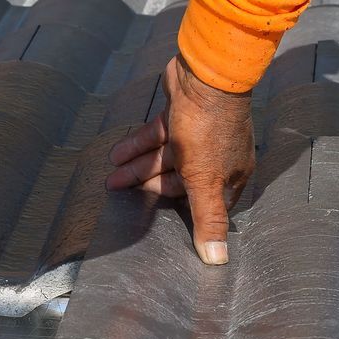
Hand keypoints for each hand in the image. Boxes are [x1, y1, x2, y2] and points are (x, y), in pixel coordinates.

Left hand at [107, 57, 253, 265]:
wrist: (205, 76)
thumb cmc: (210, 130)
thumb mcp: (206, 179)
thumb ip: (208, 219)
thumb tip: (217, 261)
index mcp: (228, 175)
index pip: (204, 203)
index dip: (181, 212)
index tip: (154, 222)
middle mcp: (216, 156)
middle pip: (179, 179)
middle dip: (148, 186)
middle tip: (119, 193)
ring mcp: (197, 135)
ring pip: (164, 158)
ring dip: (137, 167)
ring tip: (110, 177)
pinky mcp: (180, 116)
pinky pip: (158, 137)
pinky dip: (138, 145)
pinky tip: (116, 154)